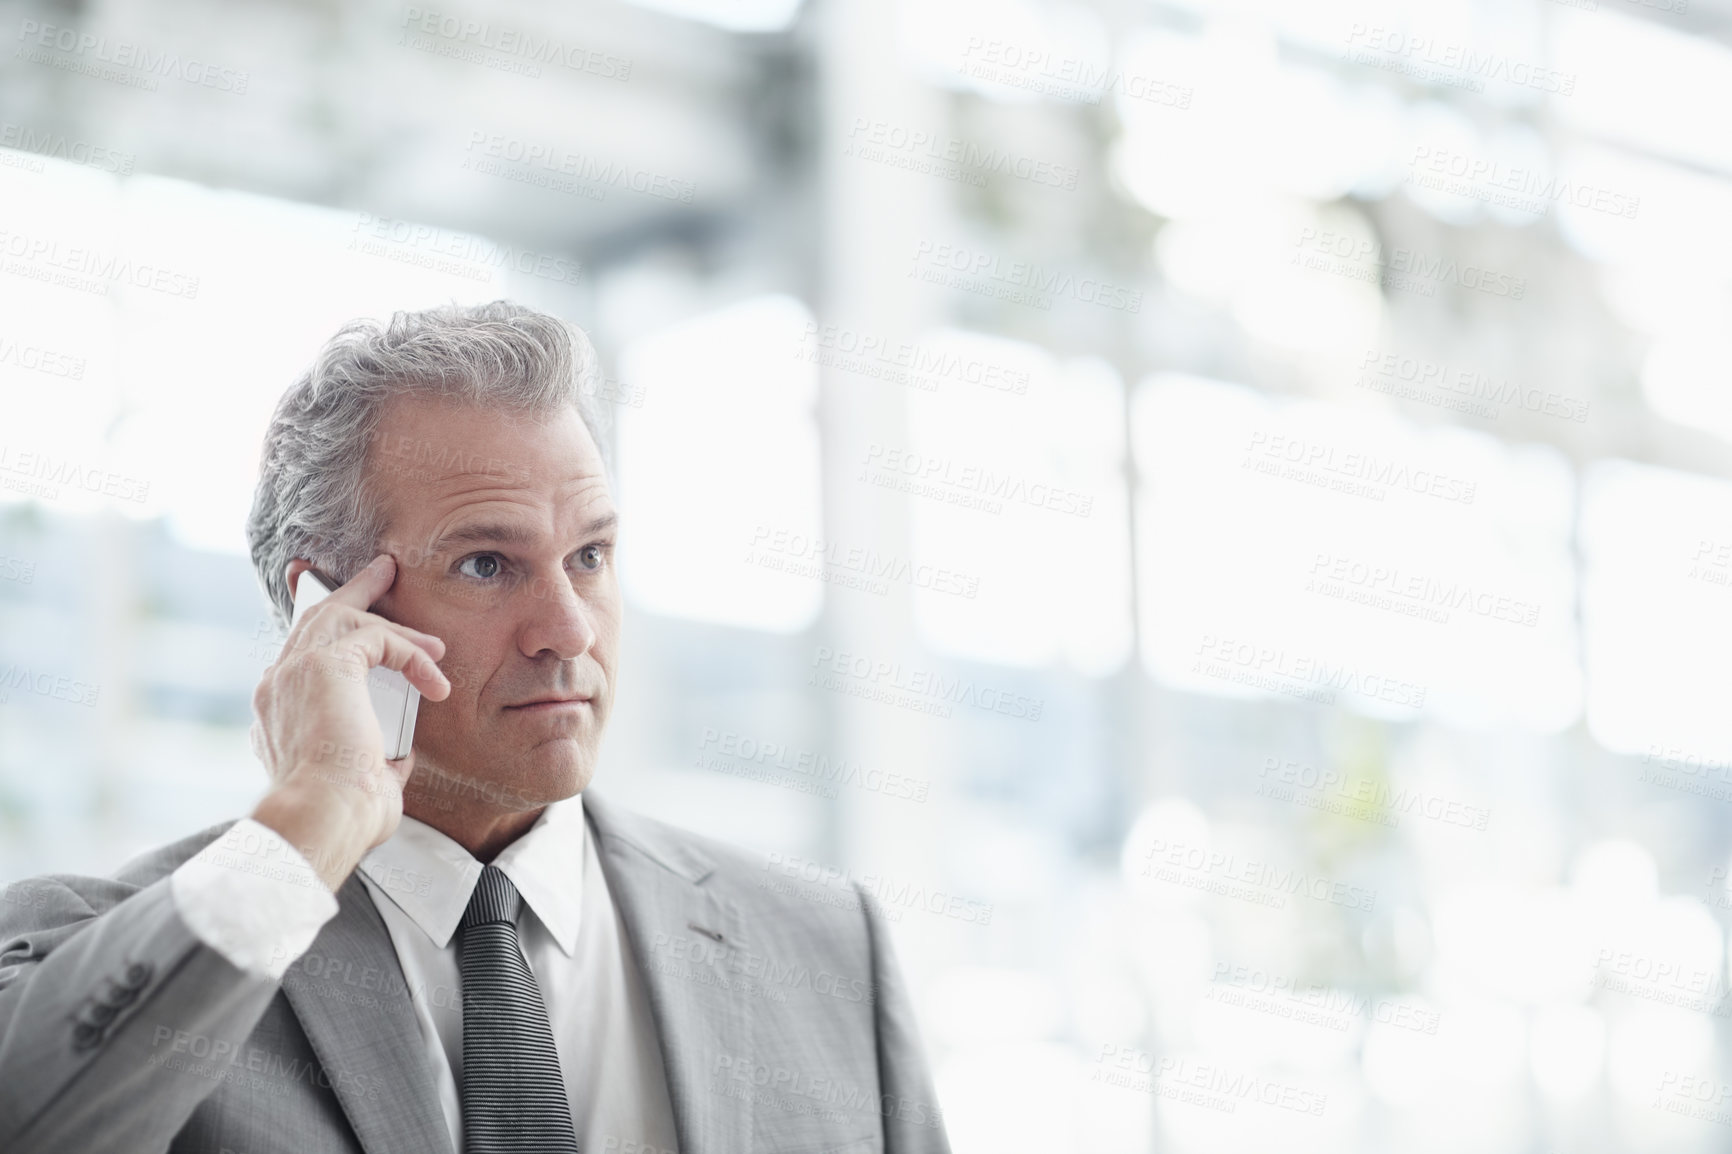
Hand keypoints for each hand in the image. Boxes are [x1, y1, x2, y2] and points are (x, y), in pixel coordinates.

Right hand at [249, 553, 450, 890]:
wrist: (323, 818)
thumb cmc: (342, 816)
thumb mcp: (358, 782)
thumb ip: (374, 759)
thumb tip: (397, 753)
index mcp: (277, 714)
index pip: (299, 659)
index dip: (329, 637)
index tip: (354, 624)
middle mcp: (276, 686)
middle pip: (314, 621)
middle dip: (350, 592)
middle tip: (382, 572)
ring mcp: (294, 672)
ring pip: (342, 616)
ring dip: (389, 615)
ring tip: (426, 625)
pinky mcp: (324, 666)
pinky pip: (374, 636)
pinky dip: (410, 652)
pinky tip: (434, 676)